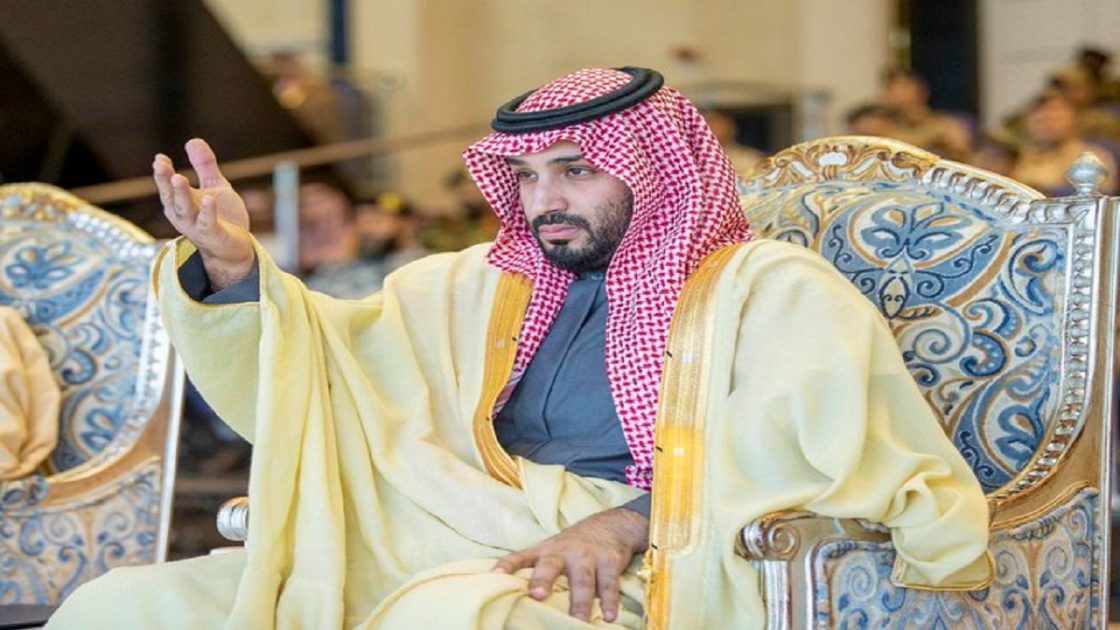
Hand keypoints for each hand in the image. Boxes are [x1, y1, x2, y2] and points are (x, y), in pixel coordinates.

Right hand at [153, 138, 254, 289]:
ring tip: (179, 178)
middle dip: (165, 181)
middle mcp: (183, 216)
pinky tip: (210, 199)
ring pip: (185, 210)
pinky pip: (208, 224)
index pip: (167, 186)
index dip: (162, 173)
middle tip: (160, 164)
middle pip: (171, 197)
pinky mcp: (213, 236)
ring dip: (181, 194)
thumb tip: (192, 140)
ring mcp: (196, 227)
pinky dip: (208, 212)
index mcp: (180, 203)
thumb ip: (204, 166)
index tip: (160, 158)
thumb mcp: (215, 186)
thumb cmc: (222, 216)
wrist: (235, 247)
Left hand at [491, 507, 648, 622]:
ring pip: (582, 579)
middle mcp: (563, 552)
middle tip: (536, 595)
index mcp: (544, 551)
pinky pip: (609, 583)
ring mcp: (587, 556)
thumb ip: (534, 571)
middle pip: (550, 566)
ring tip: (578, 620)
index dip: (507, 565)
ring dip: (580, 600)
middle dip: (543, 580)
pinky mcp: (609, 561)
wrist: (611, 525)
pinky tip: (609, 616)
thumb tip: (509, 597)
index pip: (520, 557)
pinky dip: (610, 601)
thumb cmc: (572, 547)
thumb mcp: (550, 552)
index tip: (494, 574)